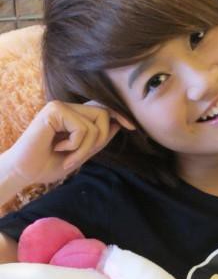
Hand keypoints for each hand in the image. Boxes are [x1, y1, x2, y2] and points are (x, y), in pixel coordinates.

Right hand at [5, 100, 134, 186]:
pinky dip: (75, 145)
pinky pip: (82, 129)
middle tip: (80, 157)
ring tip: (68, 157)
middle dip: (100, 140)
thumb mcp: (80, 153)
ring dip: (85, 148)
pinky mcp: (54, 110)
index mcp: (72, 115)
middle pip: (103, 115)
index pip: (101, 109)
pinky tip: (58, 148)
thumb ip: (96, 139)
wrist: (24, 172)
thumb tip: (118, 123)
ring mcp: (60, 106)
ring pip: (95, 125)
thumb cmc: (48, 164)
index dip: (118, 115)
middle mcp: (67, 107)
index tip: (132, 127)